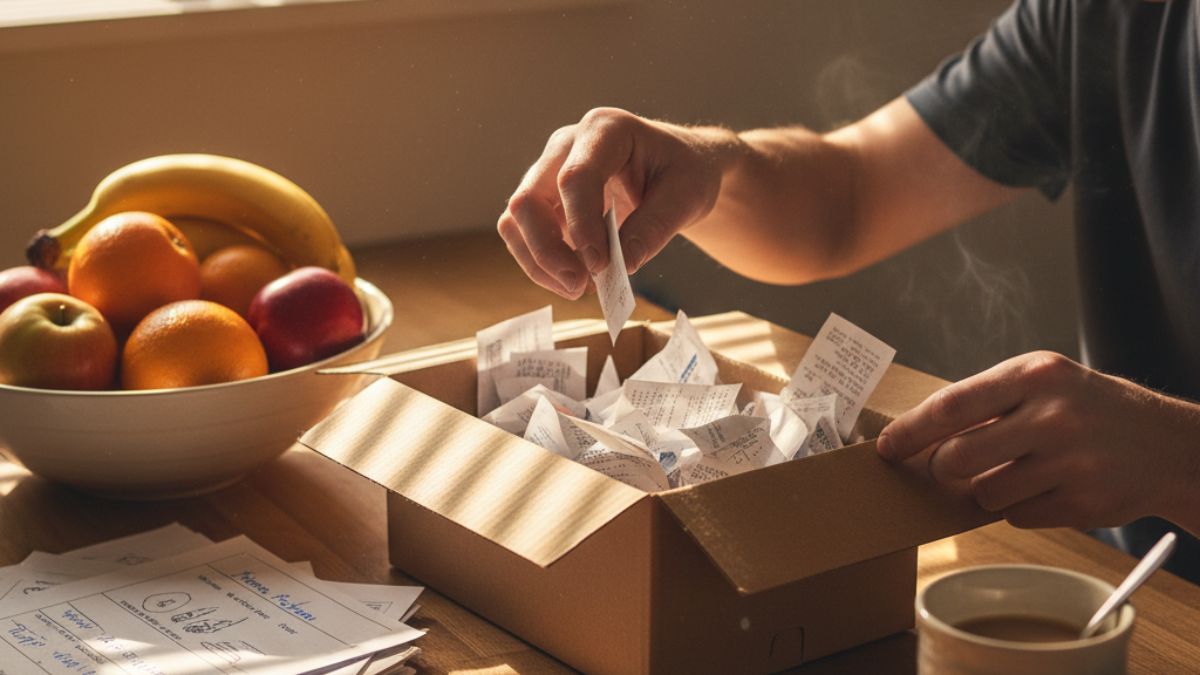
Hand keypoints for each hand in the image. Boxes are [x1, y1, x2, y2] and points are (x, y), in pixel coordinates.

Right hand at [497, 108, 740, 298]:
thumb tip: (622, 265)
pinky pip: (523, 234)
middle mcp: (567, 146)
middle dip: (547, 249)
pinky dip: (541, 264)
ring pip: (516, 219)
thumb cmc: (683, 173)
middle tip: (580, 286)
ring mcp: (549, 172)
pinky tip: (573, 281)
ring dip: (538, 261)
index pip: (575, 177)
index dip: (581, 225)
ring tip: (578, 289)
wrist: (676, 169)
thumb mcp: (687, 196)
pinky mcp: (544, 201)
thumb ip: (655, 227)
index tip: (599, 265)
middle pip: (529, 198)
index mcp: (605, 129)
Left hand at [876, 351, 1199, 532]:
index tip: (886, 448)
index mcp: (1034, 375)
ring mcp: (1071, 462)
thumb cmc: (1083, 407)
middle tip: (946, 468)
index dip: (909, 432)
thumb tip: (916, 439)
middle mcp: (1053, 416)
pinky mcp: (1083, 503)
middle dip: (942, 470)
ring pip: (985, 494)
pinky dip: (1019, 509)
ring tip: (1018, 471)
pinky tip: (1047, 487)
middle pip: (958, 458)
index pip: (950, 406)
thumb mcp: (1040, 380)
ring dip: (985, 491)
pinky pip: (1018, 518)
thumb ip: (983, 401)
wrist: (1165, 443)